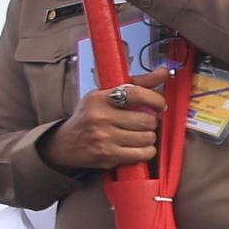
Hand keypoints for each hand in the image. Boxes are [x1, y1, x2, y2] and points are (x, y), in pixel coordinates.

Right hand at [47, 75, 174, 171]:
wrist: (65, 144)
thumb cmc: (88, 117)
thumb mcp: (104, 95)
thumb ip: (135, 84)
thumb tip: (163, 72)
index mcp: (100, 98)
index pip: (137, 94)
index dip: (155, 100)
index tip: (159, 104)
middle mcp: (101, 118)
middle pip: (147, 120)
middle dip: (151, 121)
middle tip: (143, 121)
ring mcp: (104, 138)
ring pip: (147, 138)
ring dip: (148, 137)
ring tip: (138, 134)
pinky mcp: (108, 156)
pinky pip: (142, 154)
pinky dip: (146, 151)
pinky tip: (137, 147)